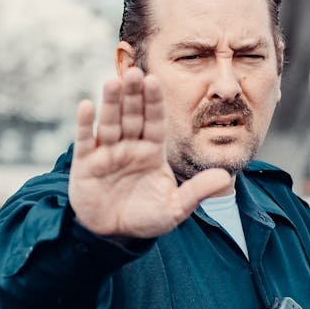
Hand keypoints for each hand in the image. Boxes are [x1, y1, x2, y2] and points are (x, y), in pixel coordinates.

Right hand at [69, 68, 230, 238]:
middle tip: (135, 73)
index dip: (154, 102)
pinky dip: (85, 124)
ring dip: (111, 103)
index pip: (155, 121)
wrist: (116, 235)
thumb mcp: (175, 208)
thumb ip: (197, 191)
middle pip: (132, 116)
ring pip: (109, 122)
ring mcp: (107, 152)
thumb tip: (224, 178)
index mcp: (152, 150)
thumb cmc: (146, 218)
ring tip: (113, 82)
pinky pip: (85, 140)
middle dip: (133, 95)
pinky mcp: (85, 163)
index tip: (155, 81)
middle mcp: (130, 146)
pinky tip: (87, 106)